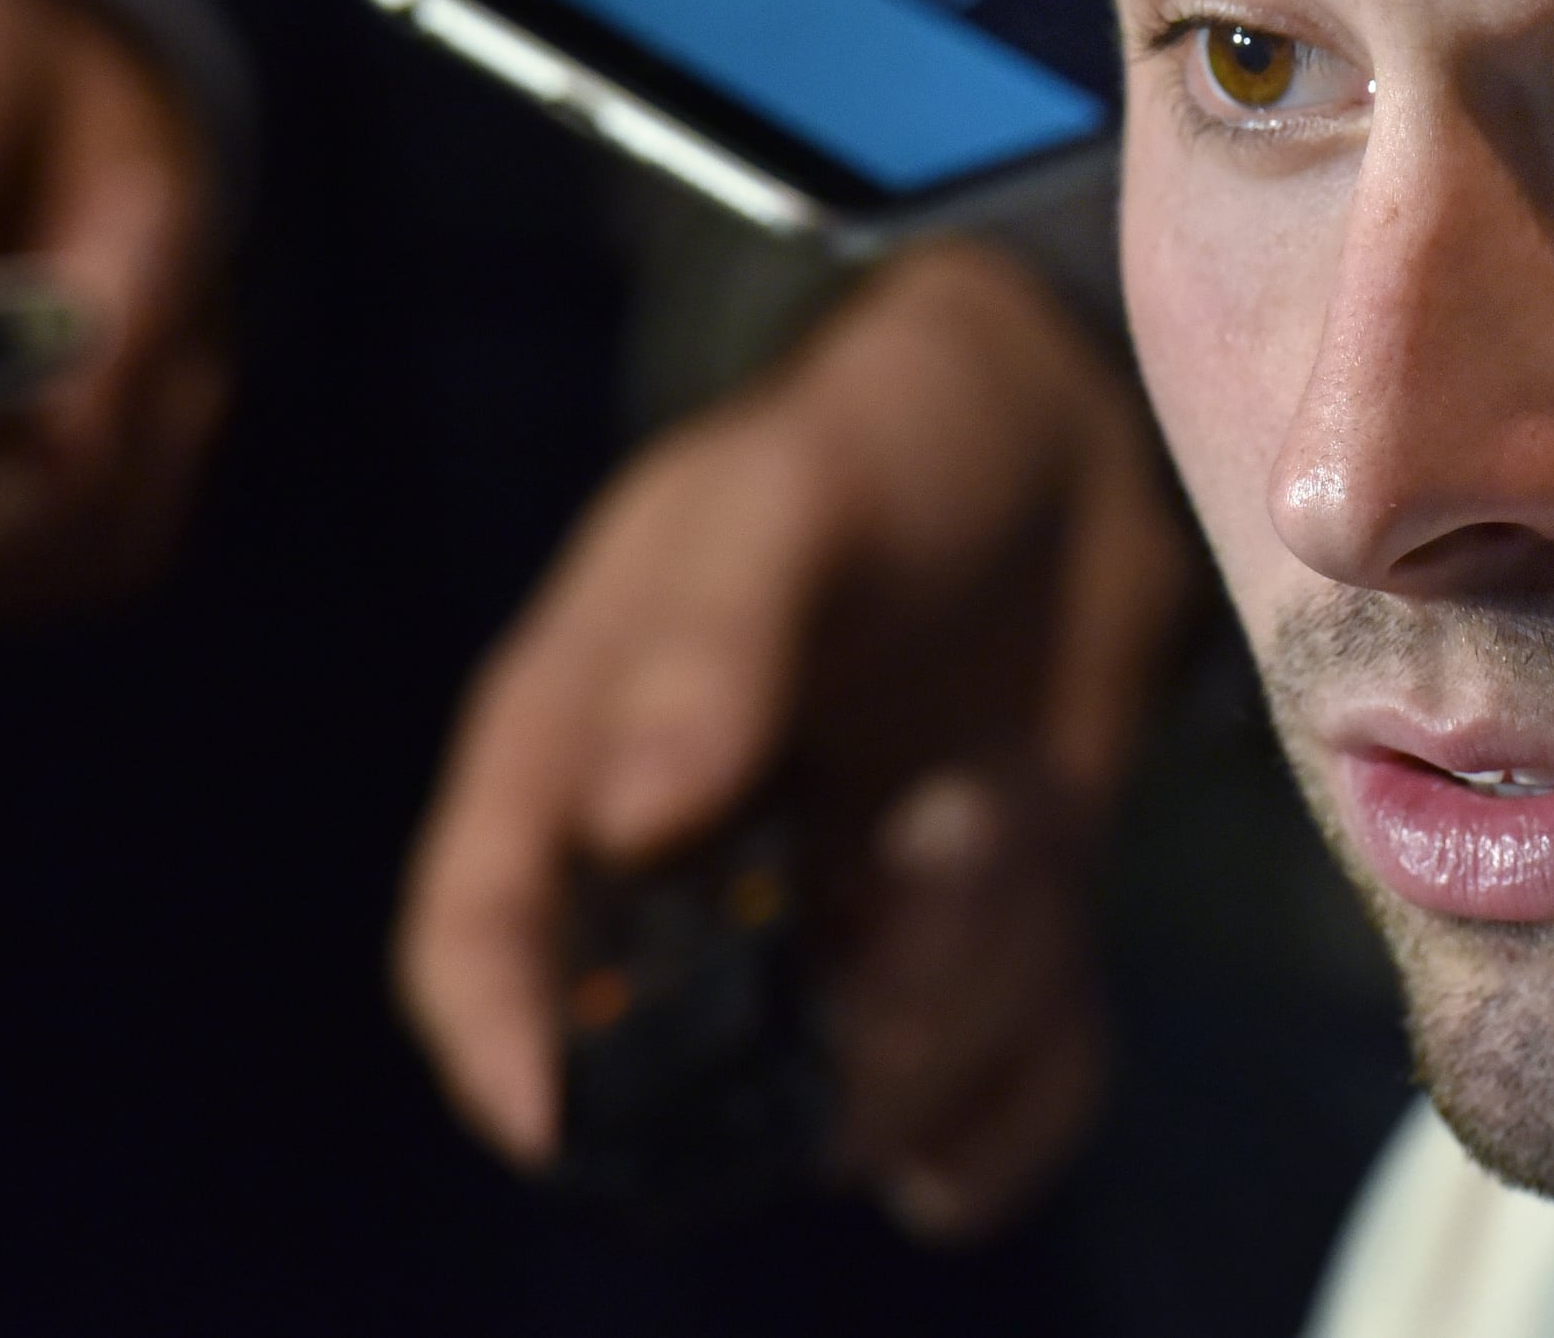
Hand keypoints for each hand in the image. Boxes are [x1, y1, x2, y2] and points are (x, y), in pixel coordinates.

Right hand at [398, 240, 1193, 1236]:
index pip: (474, 953)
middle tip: (939, 843)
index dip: (504, 1056)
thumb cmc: (889, 433)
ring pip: (860, 1111)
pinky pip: (991, 1121)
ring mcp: (830, 943)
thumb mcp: (791, 491)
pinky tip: (1064, 934)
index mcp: (573, 759)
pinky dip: (1039, 1076)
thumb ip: (709, 637)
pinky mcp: (964, 969)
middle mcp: (683, 884)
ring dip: (961, 1002)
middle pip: (689, 1078)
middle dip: (826, 1025)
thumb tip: (632, 821)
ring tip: (1009, 805)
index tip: (582, 1117)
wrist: (1079, 435)